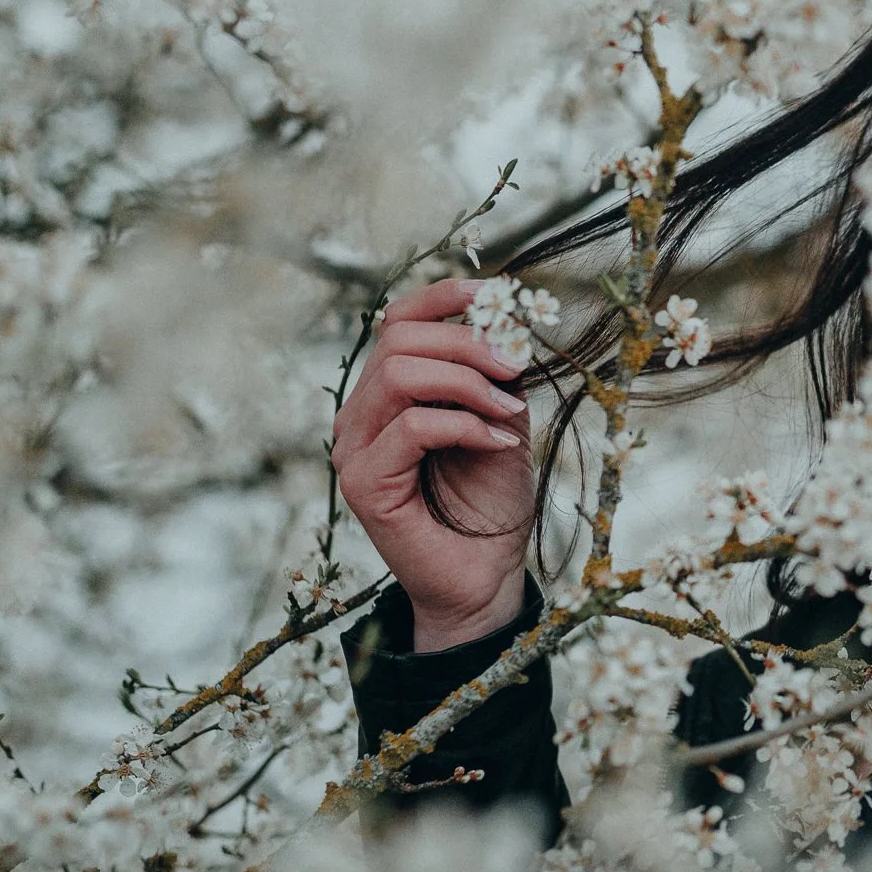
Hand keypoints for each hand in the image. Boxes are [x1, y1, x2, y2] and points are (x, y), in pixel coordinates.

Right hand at [331, 278, 536, 651]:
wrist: (484, 577)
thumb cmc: (490, 503)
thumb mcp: (500, 422)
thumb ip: (493, 375)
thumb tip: (506, 322)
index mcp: (386, 393)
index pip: (397, 320)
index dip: (445, 296)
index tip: (500, 295)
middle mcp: (360, 415)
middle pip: (399, 340)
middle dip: (468, 343)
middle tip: (518, 368)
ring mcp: (354, 449)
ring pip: (400, 375)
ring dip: (469, 383)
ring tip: (509, 411)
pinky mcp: (364, 483)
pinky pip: (414, 426)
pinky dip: (466, 426)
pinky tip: (499, 444)